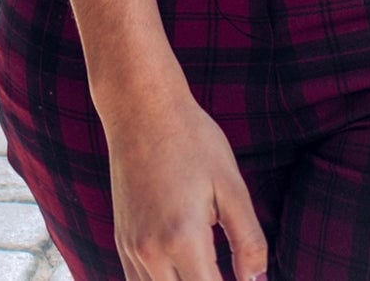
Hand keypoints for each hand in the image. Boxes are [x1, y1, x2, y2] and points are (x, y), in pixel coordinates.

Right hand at [104, 79, 268, 280]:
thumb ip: (248, 240)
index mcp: (183, 238)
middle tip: (225, 270)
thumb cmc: (191, 139)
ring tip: (206, 270)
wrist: (140, 107)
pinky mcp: (121, 240)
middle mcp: (151, 252)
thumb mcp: (231, 184)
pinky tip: (182, 273)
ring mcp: (132, 248)